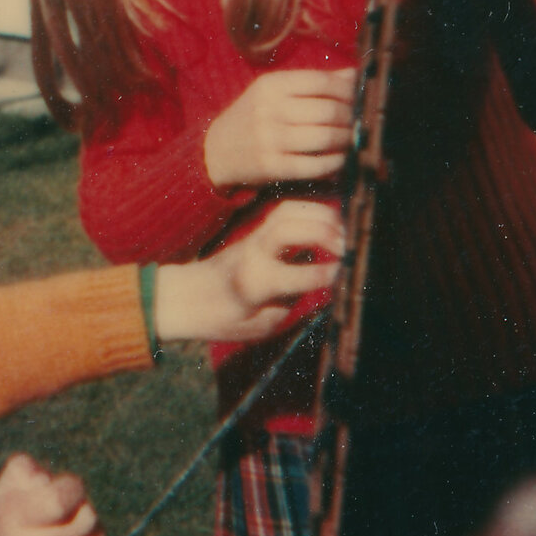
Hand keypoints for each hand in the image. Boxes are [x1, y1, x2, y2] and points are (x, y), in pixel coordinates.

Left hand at [154, 200, 344, 344]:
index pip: (298, 275)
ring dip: (322, 217)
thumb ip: (291, 304)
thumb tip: (324, 284)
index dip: (329, 277)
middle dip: (326, 235)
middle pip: (290, 228)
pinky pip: (288, 209)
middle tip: (350, 250)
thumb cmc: (223, 319)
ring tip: (346, 236)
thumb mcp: (260, 326)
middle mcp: (254, 253)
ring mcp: (254, 236)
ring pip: (291, 211)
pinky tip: (331, 225)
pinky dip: (313, 211)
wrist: (185, 296)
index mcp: (254, 283)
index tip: (349, 278)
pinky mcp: (258, 228)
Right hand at [203, 68, 354, 188]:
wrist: (216, 151)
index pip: (320, 82)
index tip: (358, 97)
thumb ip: (313, 83)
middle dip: (351, 117)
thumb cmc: (253, 117)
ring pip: (325, 138)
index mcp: (270, 85)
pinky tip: (340, 159)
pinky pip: (316, 165)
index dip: (347, 90)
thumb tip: (354, 75)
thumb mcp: (274, 92)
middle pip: (327, 111)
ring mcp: (269, 139)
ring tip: (352, 139)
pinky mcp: (272, 166)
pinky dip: (335, 162)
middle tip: (359, 122)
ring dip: (346, 139)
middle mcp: (268, 110)